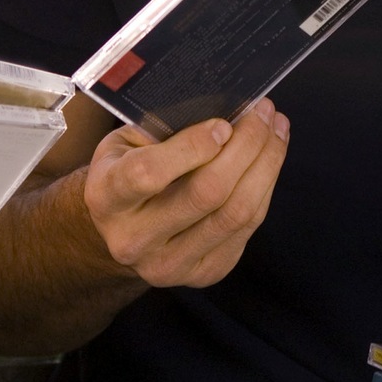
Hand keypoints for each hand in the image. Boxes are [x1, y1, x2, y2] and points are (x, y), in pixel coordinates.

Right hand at [82, 98, 288, 287]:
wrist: (121, 227)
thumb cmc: (127, 168)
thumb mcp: (127, 142)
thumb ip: (165, 129)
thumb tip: (226, 108)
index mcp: (106, 197)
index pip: (148, 174)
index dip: (192, 147)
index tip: (223, 123)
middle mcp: (133, 239)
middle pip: (205, 194)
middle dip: (245, 146)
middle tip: (263, 112)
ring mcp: (169, 264)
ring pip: (235, 214)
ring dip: (266, 165)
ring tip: (276, 130)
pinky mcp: (203, 274)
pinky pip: (246, 228)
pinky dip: (265, 188)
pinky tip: (269, 159)